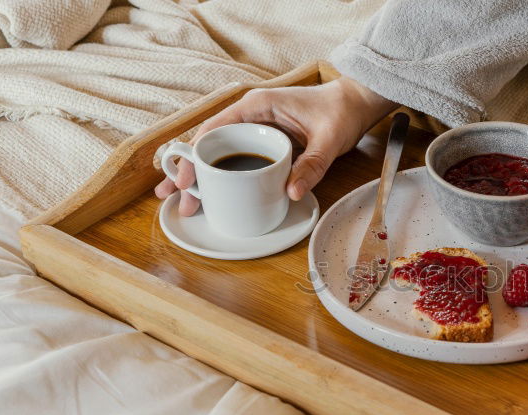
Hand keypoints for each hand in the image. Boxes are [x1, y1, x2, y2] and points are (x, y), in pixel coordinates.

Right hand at [155, 76, 397, 215]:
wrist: (355, 102)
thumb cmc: (340, 112)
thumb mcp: (329, 140)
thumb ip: (311, 165)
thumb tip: (290, 193)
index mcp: (257, 106)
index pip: (214, 130)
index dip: (194, 156)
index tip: (184, 179)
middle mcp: (249, 115)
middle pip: (209, 144)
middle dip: (188, 170)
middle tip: (172, 197)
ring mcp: (255, 127)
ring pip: (218, 152)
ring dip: (199, 175)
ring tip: (181, 200)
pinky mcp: (263, 139)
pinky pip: (235, 157)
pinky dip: (220, 174)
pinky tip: (210, 192)